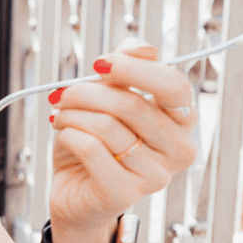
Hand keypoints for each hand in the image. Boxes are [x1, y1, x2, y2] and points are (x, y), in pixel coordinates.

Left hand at [46, 38, 198, 242]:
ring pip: (107, 126)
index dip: (133, 69)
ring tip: (60, 116)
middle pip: (132, 105)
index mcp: (182, 121)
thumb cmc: (96, 145)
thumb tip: (143, 48)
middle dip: (88, 92)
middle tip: (63, 94)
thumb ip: (128, 70)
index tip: (99, 63)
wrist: (76, 195)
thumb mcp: (110, 100)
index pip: (173, 85)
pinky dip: (69, 134)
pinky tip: (63, 134)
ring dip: (73, 114)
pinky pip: (91, 149)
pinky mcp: (124, 195)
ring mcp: (155, 176)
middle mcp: (178, 150)